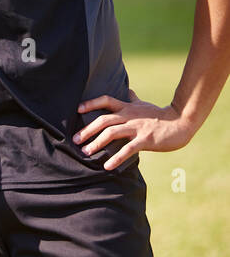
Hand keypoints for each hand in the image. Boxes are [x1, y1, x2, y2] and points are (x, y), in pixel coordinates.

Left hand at [76, 91, 198, 169]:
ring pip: (112, 133)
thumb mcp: (144, 104)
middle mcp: (129, 116)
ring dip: (97, 143)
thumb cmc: (161, 114)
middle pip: (104, 120)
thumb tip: (129, 90)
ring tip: (86, 153)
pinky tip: (107, 166)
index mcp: (127, 107)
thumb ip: (134, 99)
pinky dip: (116, 158)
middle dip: (87, 130)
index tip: (77, 109)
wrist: (182, 122)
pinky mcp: (146, 140)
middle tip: (75, 140)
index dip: (91, 103)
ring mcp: (137, 127)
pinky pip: (128, 149)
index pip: (105, 100)